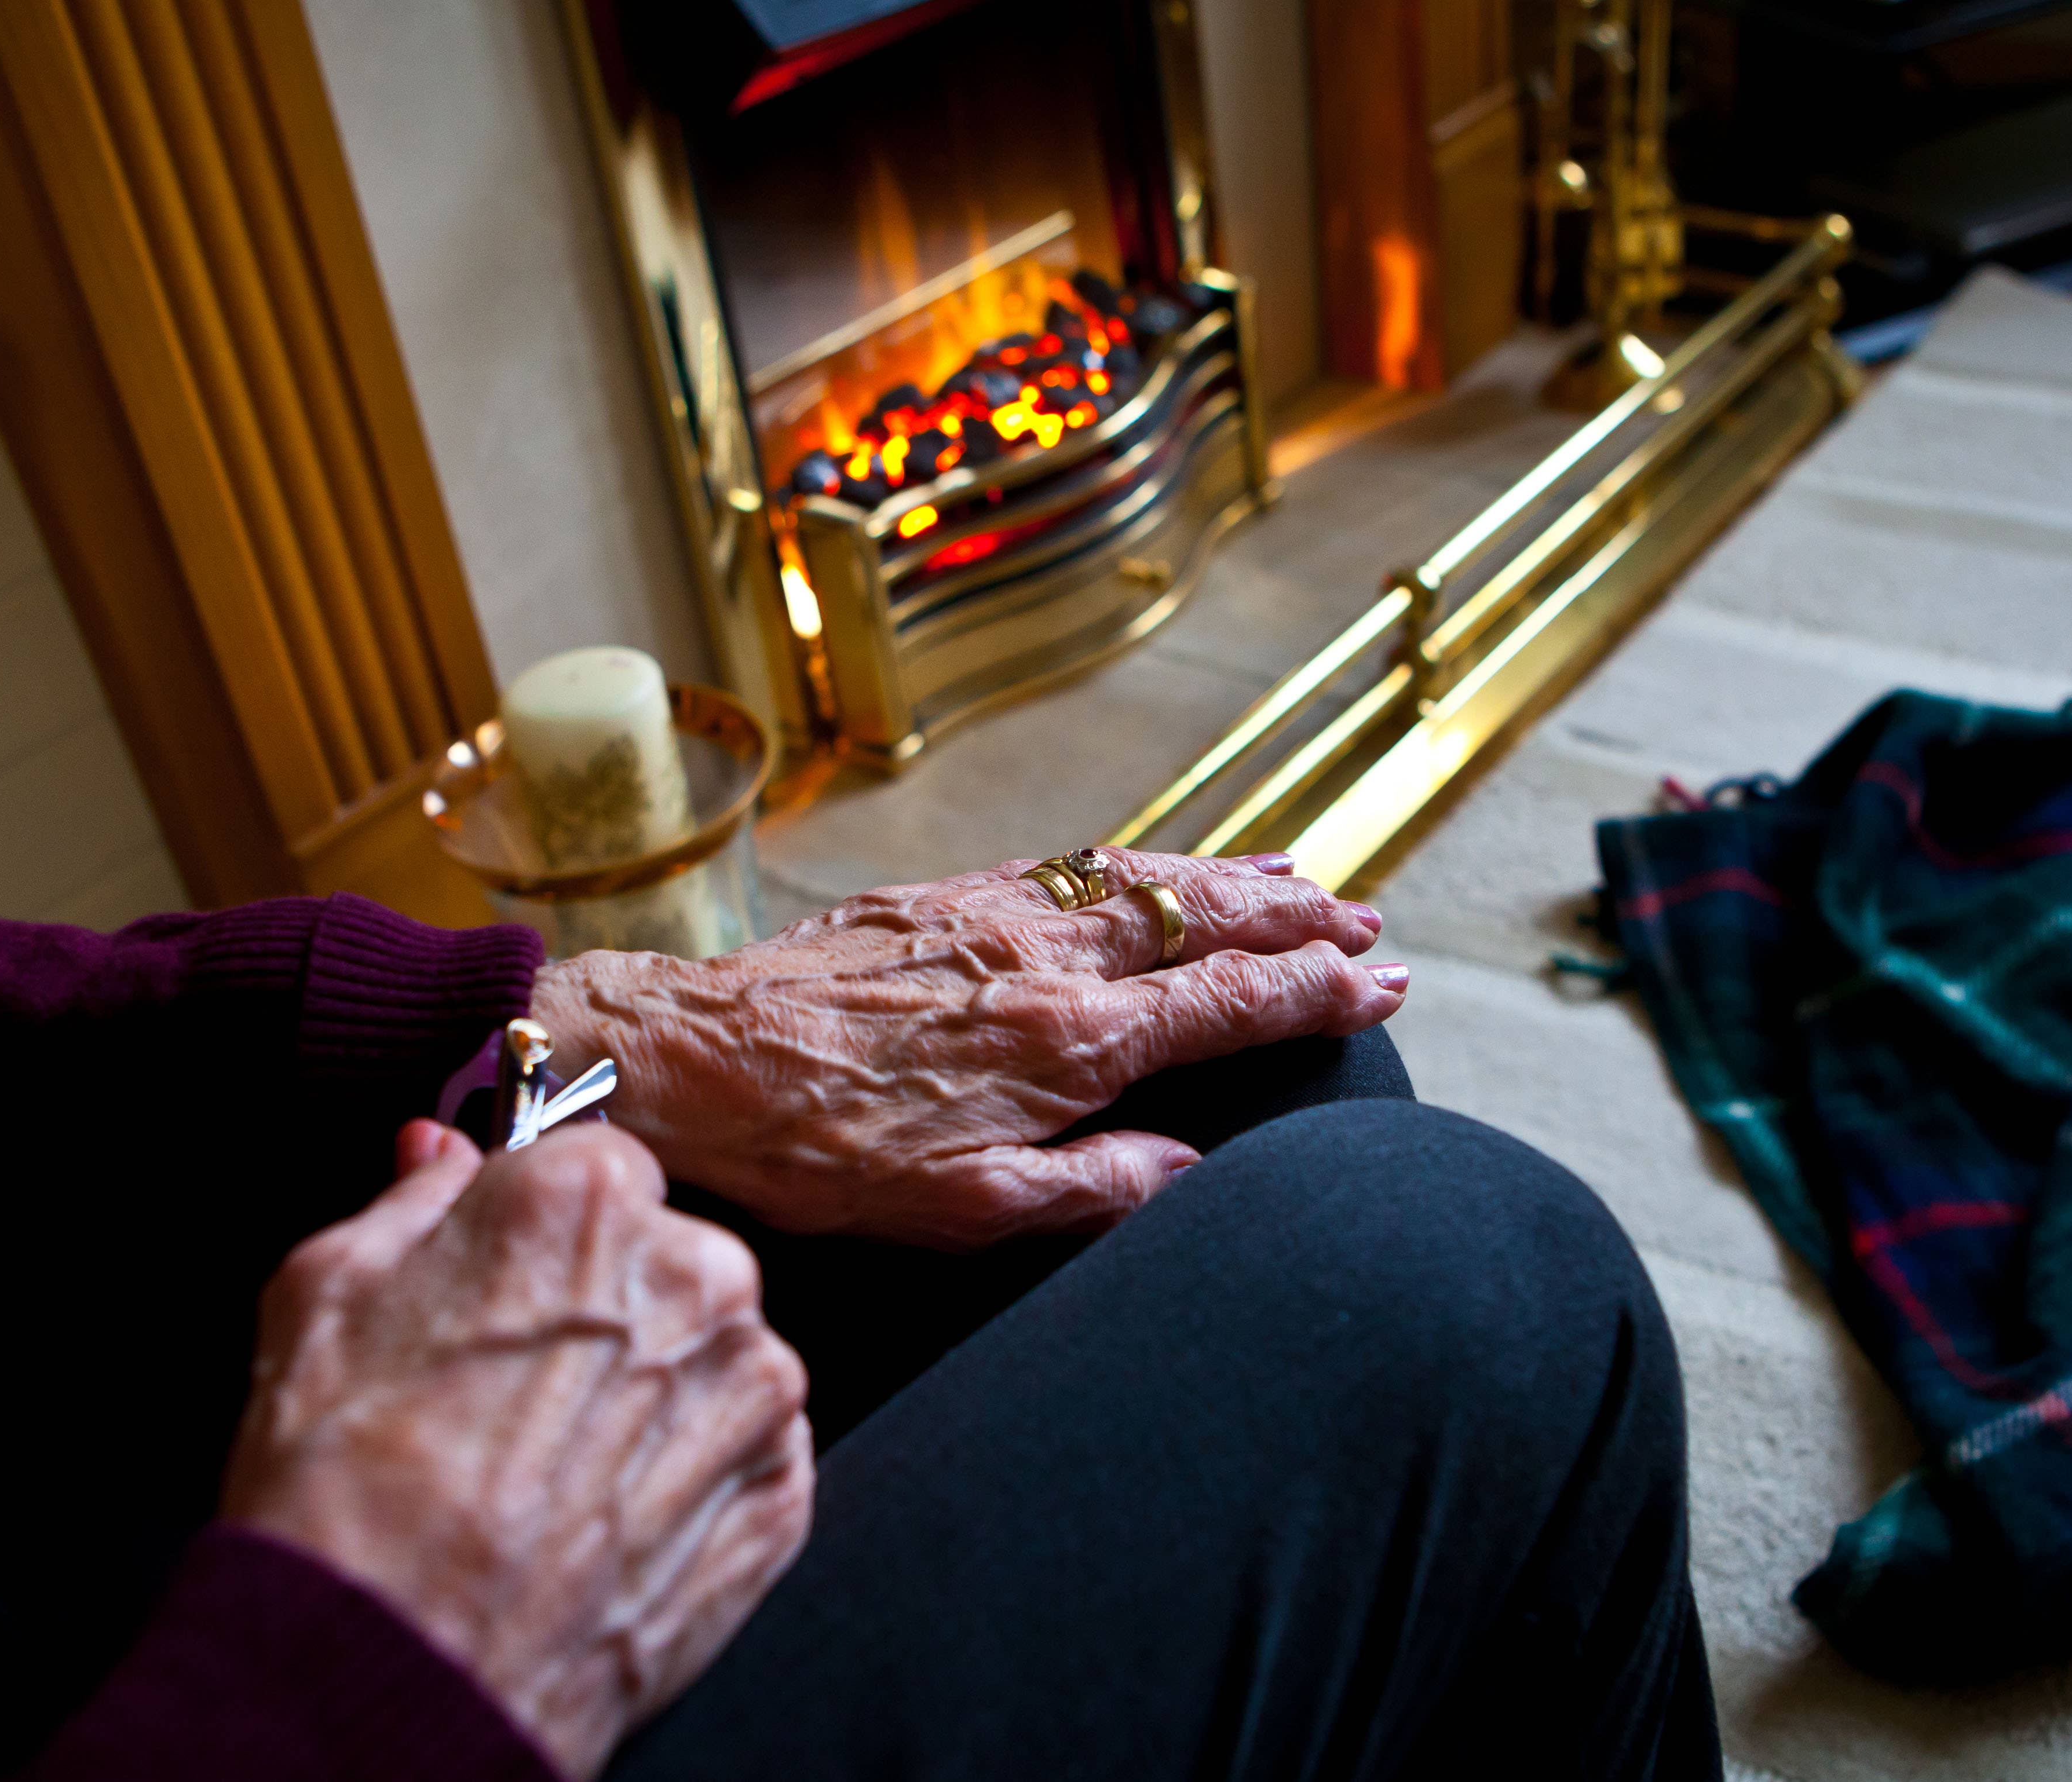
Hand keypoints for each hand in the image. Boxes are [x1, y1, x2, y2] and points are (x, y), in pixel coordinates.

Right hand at [221, 1120, 812, 1779]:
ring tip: (547, 1467)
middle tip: (512, 1388)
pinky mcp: (779, 1500)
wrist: (396, 1673)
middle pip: (664, 1256)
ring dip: (651, 1393)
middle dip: (602, 1305)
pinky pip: (746, 1454)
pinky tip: (599, 1515)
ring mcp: (754, 1396)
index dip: (538, 1225)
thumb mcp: (325, 1294)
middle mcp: (698, 1277)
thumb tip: (439, 1157)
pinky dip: (686, 1477)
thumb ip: (406, 1203)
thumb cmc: (345, 1490)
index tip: (501, 1273)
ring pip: (712, 1354)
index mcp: (590, 1200)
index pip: (592, 1162)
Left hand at [529, 849, 1405, 1247]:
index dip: (1314, 994)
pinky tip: (1156, 866)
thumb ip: (1093, 1185)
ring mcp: (990, 915)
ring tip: (1298, 881)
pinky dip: (1138, 861)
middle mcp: (1042, 960)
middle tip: (1367, 925)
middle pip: (1202, 923)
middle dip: (1295, 923)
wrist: (689, 1058)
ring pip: (1142, 879)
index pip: (1226, 1005)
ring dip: (1230, 880)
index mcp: (1065, 1043)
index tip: (1382, 983)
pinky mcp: (938, 897)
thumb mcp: (962, 1209)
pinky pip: (1067, 865)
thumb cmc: (816, 1150)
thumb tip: (1190, 1172)